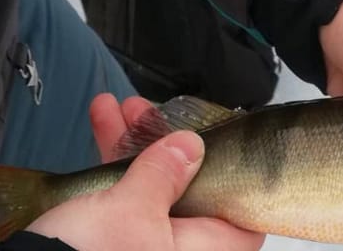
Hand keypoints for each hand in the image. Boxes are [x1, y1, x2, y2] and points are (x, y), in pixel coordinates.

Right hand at [23, 94, 263, 249]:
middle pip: (189, 190)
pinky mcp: (111, 242)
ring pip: (151, 188)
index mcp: (201, 250)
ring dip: (133, 145)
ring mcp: (143, 245)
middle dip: (167, 144)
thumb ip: (164, 174)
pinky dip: (111, 164)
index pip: (241, 218)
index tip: (223, 145)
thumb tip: (191, 146)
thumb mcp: (132, 210)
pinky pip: (122, 198)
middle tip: (151, 112)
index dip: (236, 181)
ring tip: (119, 107)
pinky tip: (101, 119)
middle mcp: (176, 250)